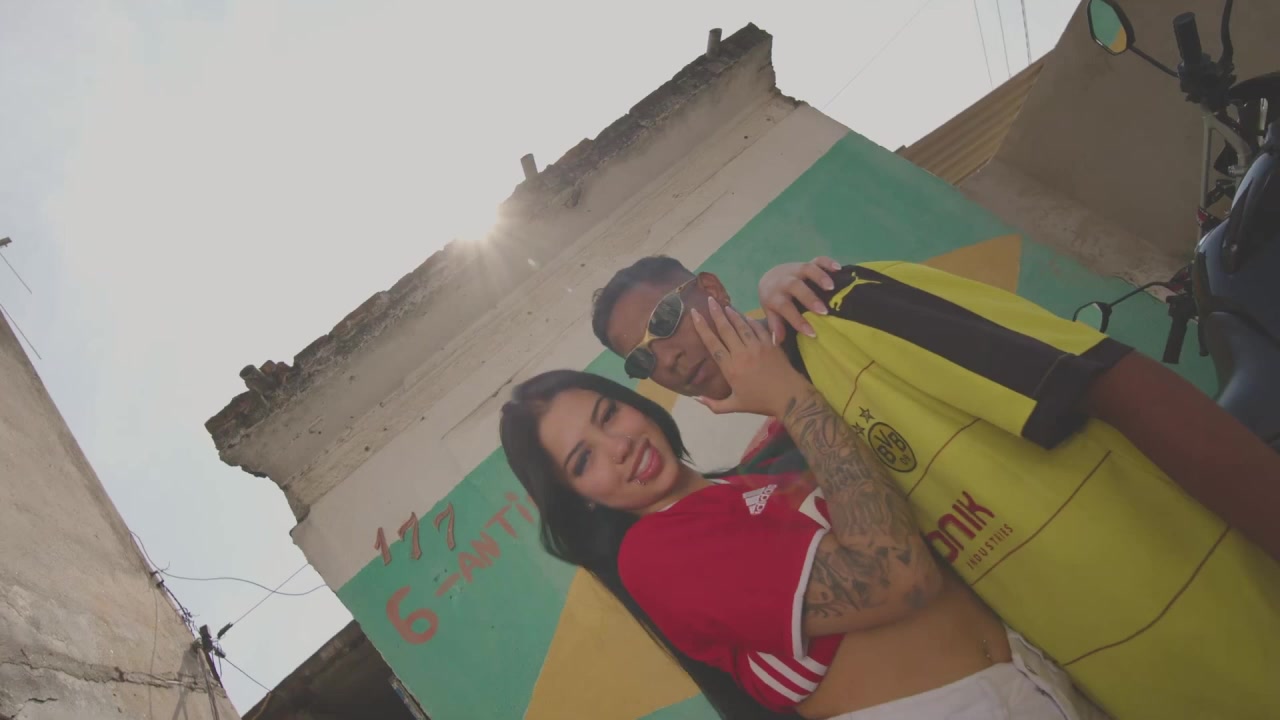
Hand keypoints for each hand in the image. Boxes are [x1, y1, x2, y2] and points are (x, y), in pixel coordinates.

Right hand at [690, 297, 809, 416]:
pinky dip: (750, 320)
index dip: (702, 327)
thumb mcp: (735, 406)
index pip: (712, 344)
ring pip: (742, 326)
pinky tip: (744, 315)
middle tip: (709, 300)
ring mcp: (757, 347)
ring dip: (732, 314)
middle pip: (726, 329)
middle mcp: (741, 354)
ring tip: (724, 305)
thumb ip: (714, 404)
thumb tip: (695, 399)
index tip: (695, 314)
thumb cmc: (760, 402)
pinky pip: (758, 328)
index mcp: (730, 368)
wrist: (789, 398)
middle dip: (716, 313)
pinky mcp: (771, 344)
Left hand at [757, 257, 842, 342]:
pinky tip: (838, 268)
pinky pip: (817, 260)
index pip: (785, 308)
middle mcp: (784, 280)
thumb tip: (776, 342)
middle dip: (809, 298)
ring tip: (832, 288)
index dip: (797, 320)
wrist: (771, 278)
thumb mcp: (771, 312)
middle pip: (795, 286)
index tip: (812, 333)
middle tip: (824, 311)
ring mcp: (796, 270)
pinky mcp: (807, 263)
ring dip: (819, 277)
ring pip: (806, 269)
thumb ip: (776, 325)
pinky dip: (828, 262)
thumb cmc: (774, 301)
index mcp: (774, 295)